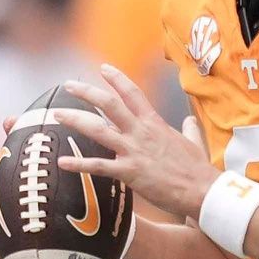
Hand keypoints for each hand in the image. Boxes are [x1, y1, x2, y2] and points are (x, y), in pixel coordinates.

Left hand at [54, 64, 218, 219]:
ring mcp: (133, 151)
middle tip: (69, 85)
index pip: (133, 93)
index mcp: (154, 123)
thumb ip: (188, 129)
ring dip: (75, 120)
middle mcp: (140, 132)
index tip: (103, 68)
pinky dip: (78, 164)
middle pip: (109, 104)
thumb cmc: (197, 169)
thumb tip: (189, 121)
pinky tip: (61, 162)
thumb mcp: (194, 142)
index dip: (117, 78)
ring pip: (98, 129)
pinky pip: (98, 166)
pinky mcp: (129, 172)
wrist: (201, 190)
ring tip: (57, 114)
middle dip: (87, 92)